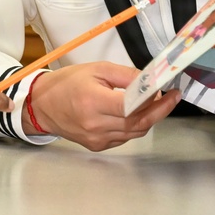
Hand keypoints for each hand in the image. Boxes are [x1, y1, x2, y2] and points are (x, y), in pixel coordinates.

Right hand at [28, 62, 180, 151]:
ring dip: (149, 118)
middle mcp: (95, 124)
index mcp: (93, 101)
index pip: (132, 107)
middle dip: (159, 110)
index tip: (170, 92)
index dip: (155, 101)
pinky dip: (135, 126)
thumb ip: (126, 75)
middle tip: (171, 98)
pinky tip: (135, 113)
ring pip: (135, 132)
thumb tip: (151, 82)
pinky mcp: (98, 146)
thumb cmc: (68, 83)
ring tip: (156, 103)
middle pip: (138, 123)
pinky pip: (125, 137)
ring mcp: (97, 139)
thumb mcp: (96, 69)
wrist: (42, 106)